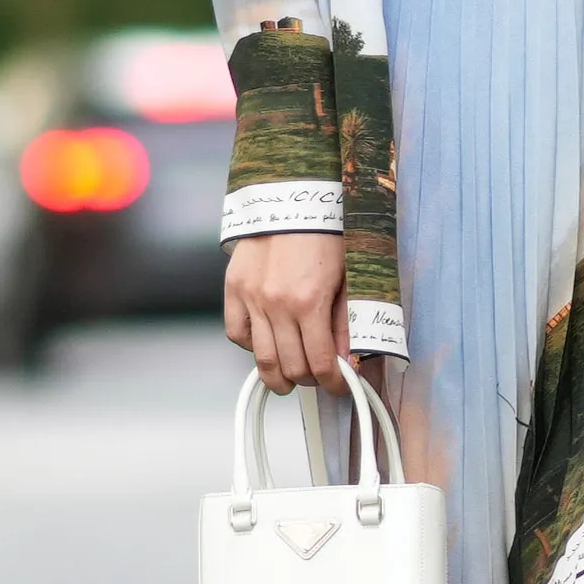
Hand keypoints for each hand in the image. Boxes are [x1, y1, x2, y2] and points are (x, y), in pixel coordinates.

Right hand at [222, 230, 349, 390]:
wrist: (291, 198)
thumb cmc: (326, 232)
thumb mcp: (348, 276)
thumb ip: (346, 321)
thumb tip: (347, 359)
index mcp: (310, 300)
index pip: (321, 363)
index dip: (334, 383)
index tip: (339, 386)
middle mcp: (277, 304)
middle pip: (291, 367)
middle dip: (309, 382)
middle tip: (318, 380)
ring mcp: (251, 298)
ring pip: (262, 359)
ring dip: (278, 377)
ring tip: (289, 380)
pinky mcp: (234, 288)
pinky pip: (238, 334)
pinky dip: (251, 346)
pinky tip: (266, 345)